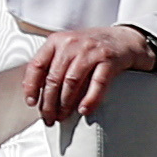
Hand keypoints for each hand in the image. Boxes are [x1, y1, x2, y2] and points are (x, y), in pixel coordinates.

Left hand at [24, 24, 156, 128]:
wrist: (125, 38)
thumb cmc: (93, 48)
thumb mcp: (69, 48)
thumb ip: (53, 64)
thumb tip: (37, 93)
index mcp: (57, 41)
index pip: (37, 65)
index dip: (31, 86)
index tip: (32, 103)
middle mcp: (72, 44)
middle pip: (54, 78)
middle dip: (49, 103)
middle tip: (49, 118)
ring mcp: (91, 51)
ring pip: (71, 82)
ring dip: (65, 104)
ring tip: (63, 117)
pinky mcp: (109, 59)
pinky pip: (97, 83)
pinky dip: (89, 99)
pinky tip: (84, 110)